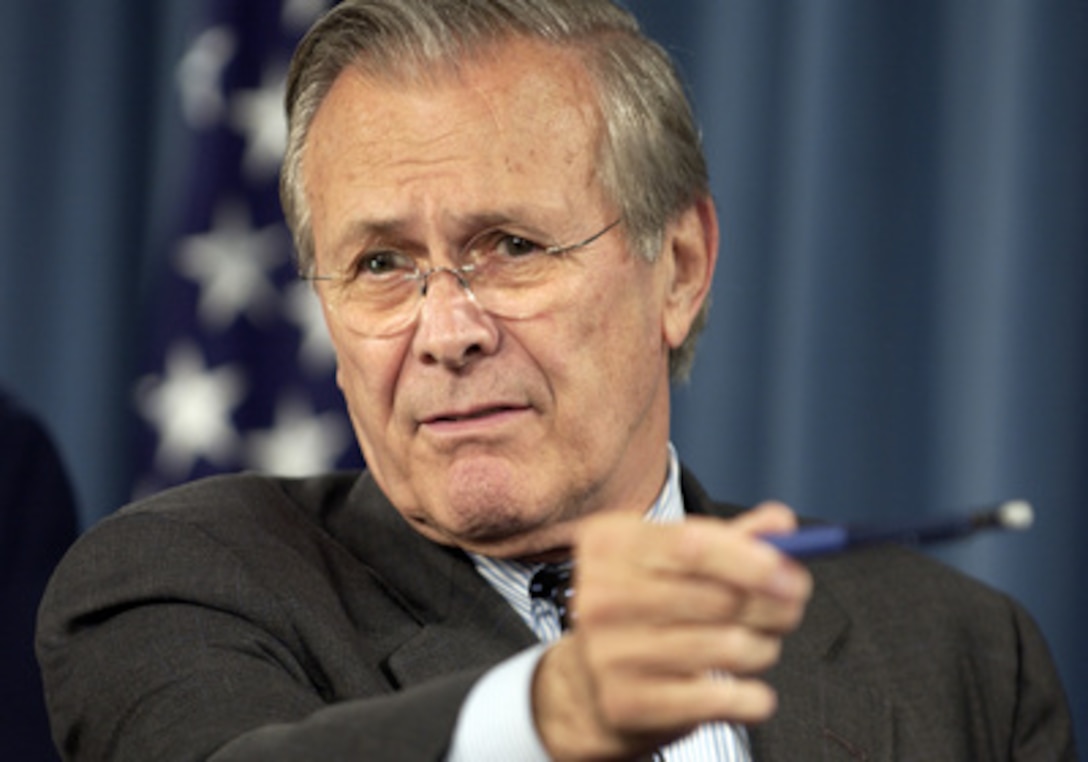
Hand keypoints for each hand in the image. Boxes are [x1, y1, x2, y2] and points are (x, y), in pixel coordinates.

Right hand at [531, 502, 811, 760]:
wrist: (590, 683)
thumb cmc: (641, 610)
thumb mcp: (672, 562)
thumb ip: (729, 539)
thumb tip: (781, 523)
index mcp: (611, 545)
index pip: (694, 545)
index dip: (753, 560)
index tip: (792, 573)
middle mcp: (603, 596)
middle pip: (718, 598)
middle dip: (774, 605)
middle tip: (792, 608)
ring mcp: (611, 652)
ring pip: (726, 647)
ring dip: (764, 648)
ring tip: (762, 646)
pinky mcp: (628, 702)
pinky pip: (719, 699)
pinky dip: (752, 698)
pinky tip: (750, 691)